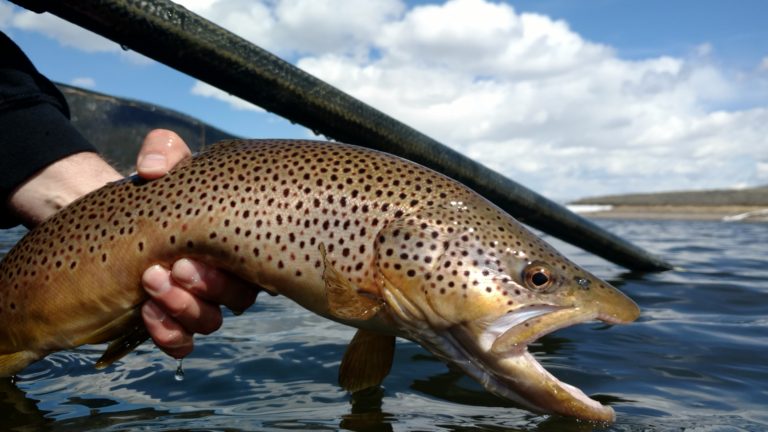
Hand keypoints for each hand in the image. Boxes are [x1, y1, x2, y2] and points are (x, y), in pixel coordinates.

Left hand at [135, 130, 257, 358]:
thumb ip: (162, 150)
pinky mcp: (168, 324)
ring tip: (150, 282)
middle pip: (239, 299)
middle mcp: (223, 277)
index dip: (242, 265)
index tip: (206, 248)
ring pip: (210, 322)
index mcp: (235, 242)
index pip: (260, 265)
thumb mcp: (160, 161)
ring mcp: (196, 303)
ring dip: (184, 308)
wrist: (114, 217)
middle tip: (176, 265)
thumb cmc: (152, 190)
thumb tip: (153, 169)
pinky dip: (169, 335)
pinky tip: (146, 314)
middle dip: (209, 285)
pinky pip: (182, 344)